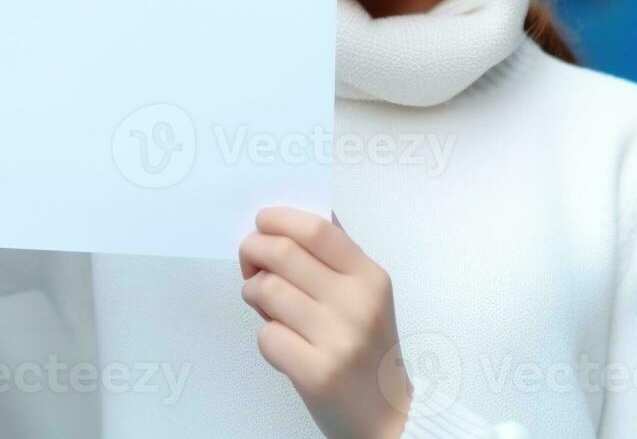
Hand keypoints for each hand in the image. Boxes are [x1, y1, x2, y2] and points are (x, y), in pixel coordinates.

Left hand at [240, 207, 412, 438]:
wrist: (387, 416)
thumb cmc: (368, 348)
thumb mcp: (368, 296)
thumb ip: (335, 259)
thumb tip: (291, 221)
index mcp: (370, 277)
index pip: (316, 230)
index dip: (279, 220)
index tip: (262, 224)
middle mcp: (357, 304)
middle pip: (283, 253)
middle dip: (253, 250)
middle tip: (249, 262)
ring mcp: (337, 339)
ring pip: (267, 291)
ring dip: (253, 293)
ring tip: (263, 303)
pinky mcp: (316, 373)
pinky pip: (267, 336)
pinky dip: (266, 336)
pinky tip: (282, 342)